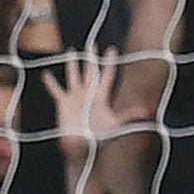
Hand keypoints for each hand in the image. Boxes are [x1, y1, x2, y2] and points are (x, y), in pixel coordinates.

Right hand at [45, 48, 122, 165]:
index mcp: (101, 97)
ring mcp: (75, 98)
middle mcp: (88, 94)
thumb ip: (128, 116)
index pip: (106, 75)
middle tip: (92, 44)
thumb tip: (146, 111)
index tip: (110, 49)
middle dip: (91, 58)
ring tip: (71, 50)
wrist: (82, 149)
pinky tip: (47, 74)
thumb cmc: (100, 138)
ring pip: (74, 76)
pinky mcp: (63, 104)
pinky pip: (56, 91)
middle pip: (90, 71)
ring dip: (73, 64)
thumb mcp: (116, 125)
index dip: (109, 62)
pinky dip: (51, 83)